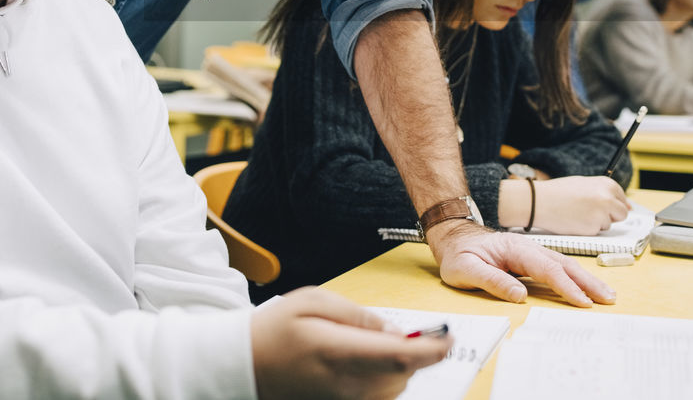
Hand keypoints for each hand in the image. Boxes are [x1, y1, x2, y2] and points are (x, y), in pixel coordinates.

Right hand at [251, 287, 450, 399]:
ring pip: (393, 389)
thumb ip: (357, 314)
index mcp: (336, 352)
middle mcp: (344, 386)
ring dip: (396, 368)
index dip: (431, 349)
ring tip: (367, 347)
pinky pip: (378, 399)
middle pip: (402, 376)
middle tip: (402, 333)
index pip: (399, 357)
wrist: (243, 367)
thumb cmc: (275, 330)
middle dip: (411, 353)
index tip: (449, 338)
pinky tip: (364, 364)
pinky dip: (383, 381)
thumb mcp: (311, 302)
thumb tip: (392, 330)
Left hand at [426, 219, 616, 305]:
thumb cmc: (459, 254)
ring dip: (586, 279)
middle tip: (608, 298)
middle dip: (588, 282)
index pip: (547, 269)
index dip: (566, 286)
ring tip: (606, 294)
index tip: (583, 302)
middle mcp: (528, 249)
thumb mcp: (465, 270)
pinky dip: (575, 277)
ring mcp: (531, 253)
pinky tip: (585, 287)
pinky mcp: (531, 259)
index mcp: (515, 250)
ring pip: (564, 265)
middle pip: (564, 265)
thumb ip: (491, 281)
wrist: (454, 236)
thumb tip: (519, 295)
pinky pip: (558, 268)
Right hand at [533, 176, 630, 234]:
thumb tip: (628, 208)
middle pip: (622, 214)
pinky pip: (596, 232)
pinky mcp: (593, 228)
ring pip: (608, 225)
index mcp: (607, 184)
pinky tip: (574, 221)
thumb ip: (606, 193)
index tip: (601, 205)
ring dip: (597, 222)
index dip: (612, 204)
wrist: (539, 201)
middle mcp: (608, 198)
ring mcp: (602, 214)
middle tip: (590, 212)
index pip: (622, 199)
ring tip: (578, 213)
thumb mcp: (585, 184)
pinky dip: (587, 229)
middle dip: (610, 216)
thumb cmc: (559, 192)